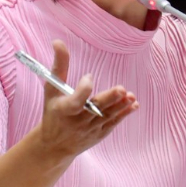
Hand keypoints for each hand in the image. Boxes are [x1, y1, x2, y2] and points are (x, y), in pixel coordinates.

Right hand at [37, 40, 138, 161]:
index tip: (89, 76)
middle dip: (109, 100)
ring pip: (107, 116)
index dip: (84, 88)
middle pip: (95, 109)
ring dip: (120, 106)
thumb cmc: (53, 112)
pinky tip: (133, 104)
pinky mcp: (99, 134)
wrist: (54, 145)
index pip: (77, 100)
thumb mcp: (52, 89)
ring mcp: (90, 129)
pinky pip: (113, 123)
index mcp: (65, 109)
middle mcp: (78, 121)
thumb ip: (59, 66)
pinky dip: (123, 115)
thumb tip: (58, 41)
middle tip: (121, 89)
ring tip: (130, 95)